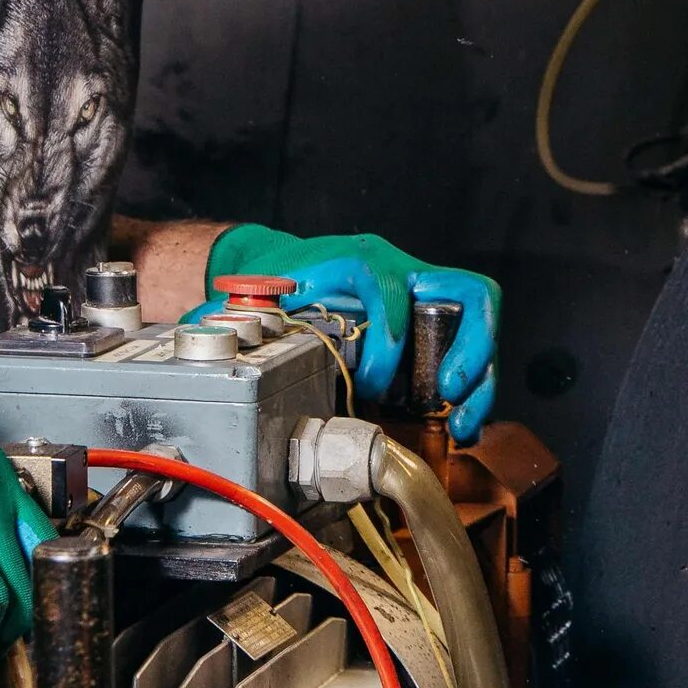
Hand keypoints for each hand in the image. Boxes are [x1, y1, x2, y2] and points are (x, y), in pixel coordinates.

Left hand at [205, 226, 500, 441]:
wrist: (279, 269)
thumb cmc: (271, 282)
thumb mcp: (256, 294)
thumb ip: (238, 315)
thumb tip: (208, 335)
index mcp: (360, 261)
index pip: (389, 287)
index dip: (389, 333)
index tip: (375, 379)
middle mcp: (403, 271)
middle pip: (466, 292)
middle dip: (467, 346)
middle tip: (449, 389)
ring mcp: (424, 295)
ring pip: (480, 321)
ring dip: (479, 375)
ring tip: (464, 421)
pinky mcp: (431, 325)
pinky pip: (470, 347)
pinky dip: (472, 388)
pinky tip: (460, 425)